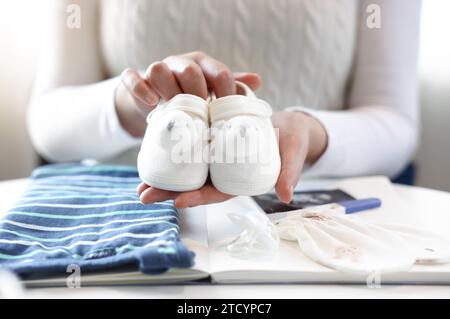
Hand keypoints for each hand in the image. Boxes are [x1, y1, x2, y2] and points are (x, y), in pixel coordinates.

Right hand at [115, 51, 260, 136]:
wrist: (156, 101)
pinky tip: (151, 102)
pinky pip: (132, 78)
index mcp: (202, 65)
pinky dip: (140, 89)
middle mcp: (180, 64)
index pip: (219, 73)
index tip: (228, 115)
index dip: (226, 94)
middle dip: (197, 94)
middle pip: (189, 70)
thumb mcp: (213, 92)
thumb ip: (232, 86)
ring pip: (158, 69)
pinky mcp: (136, 81)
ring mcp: (156, 71)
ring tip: (175, 109)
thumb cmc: (191, 97)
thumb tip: (257, 80)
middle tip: (202, 114)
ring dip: (168, 90)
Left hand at [138, 111, 327, 207]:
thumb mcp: (293, 153)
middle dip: (169, 191)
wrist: (287, 124)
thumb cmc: (292, 141)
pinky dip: (171, 150)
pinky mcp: (211, 139)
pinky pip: (189, 146)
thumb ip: (288, 172)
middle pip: (195, 184)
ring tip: (139, 182)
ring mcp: (215, 156)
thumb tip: (286, 194)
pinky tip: (150, 151)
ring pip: (187, 168)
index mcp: (240, 180)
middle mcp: (223, 170)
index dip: (199, 198)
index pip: (217, 193)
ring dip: (163, 175)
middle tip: (144, 195)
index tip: (179, 201)